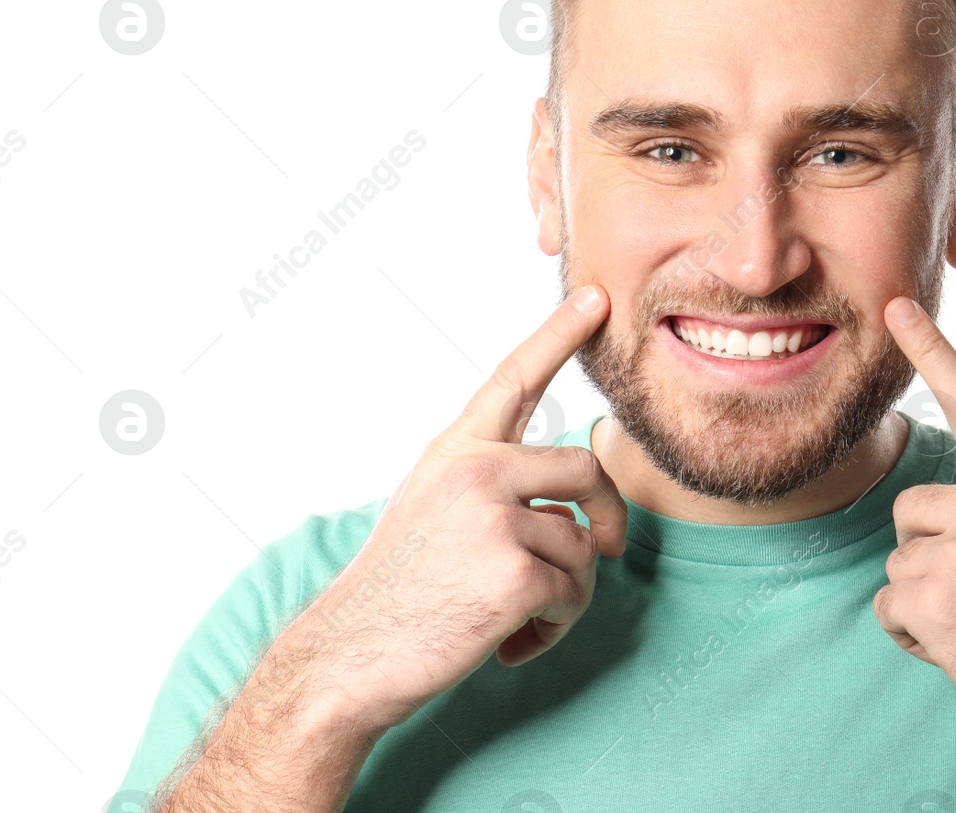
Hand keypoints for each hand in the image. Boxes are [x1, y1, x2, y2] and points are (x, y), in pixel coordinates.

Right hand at [288, 285, 627, 733]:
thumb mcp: (432, 508)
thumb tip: (573, 507)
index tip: (596, 296)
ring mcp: (494, 519)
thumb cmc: (397, 591)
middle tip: (607, 550)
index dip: (559, 333)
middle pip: (585, 466)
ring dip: (568, 590)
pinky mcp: (514, 573)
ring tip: (517, 617)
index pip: (515, 378)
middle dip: (607, 515)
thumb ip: (493, 484)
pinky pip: (576, 592)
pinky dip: (556, 626)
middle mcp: (476, 470)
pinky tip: (512, 644)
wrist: (348, 659)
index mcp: (454, 450)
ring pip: (586, 543)